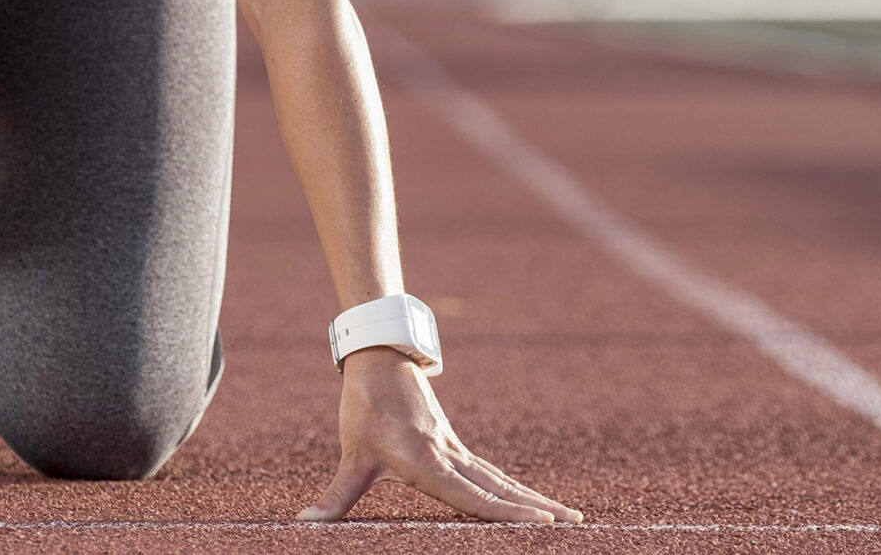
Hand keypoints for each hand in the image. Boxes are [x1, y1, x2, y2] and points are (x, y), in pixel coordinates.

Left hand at [298, 347, 581, 523]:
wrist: (380, 358)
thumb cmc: (364, 406)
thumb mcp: (351, 453)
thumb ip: (335, 495)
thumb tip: (304, 522)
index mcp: (427, 462)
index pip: (472, 495)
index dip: (506, 512)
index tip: (541, 522)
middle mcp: (449, 457)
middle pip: (501, 488)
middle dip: (537, 508)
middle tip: (576, 522)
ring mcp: (456, 450)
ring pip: (502, 480)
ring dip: (534, 498)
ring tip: (568, 515)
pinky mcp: (454, 446)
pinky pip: (490, 472)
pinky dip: (514, 489)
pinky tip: (530, 501)